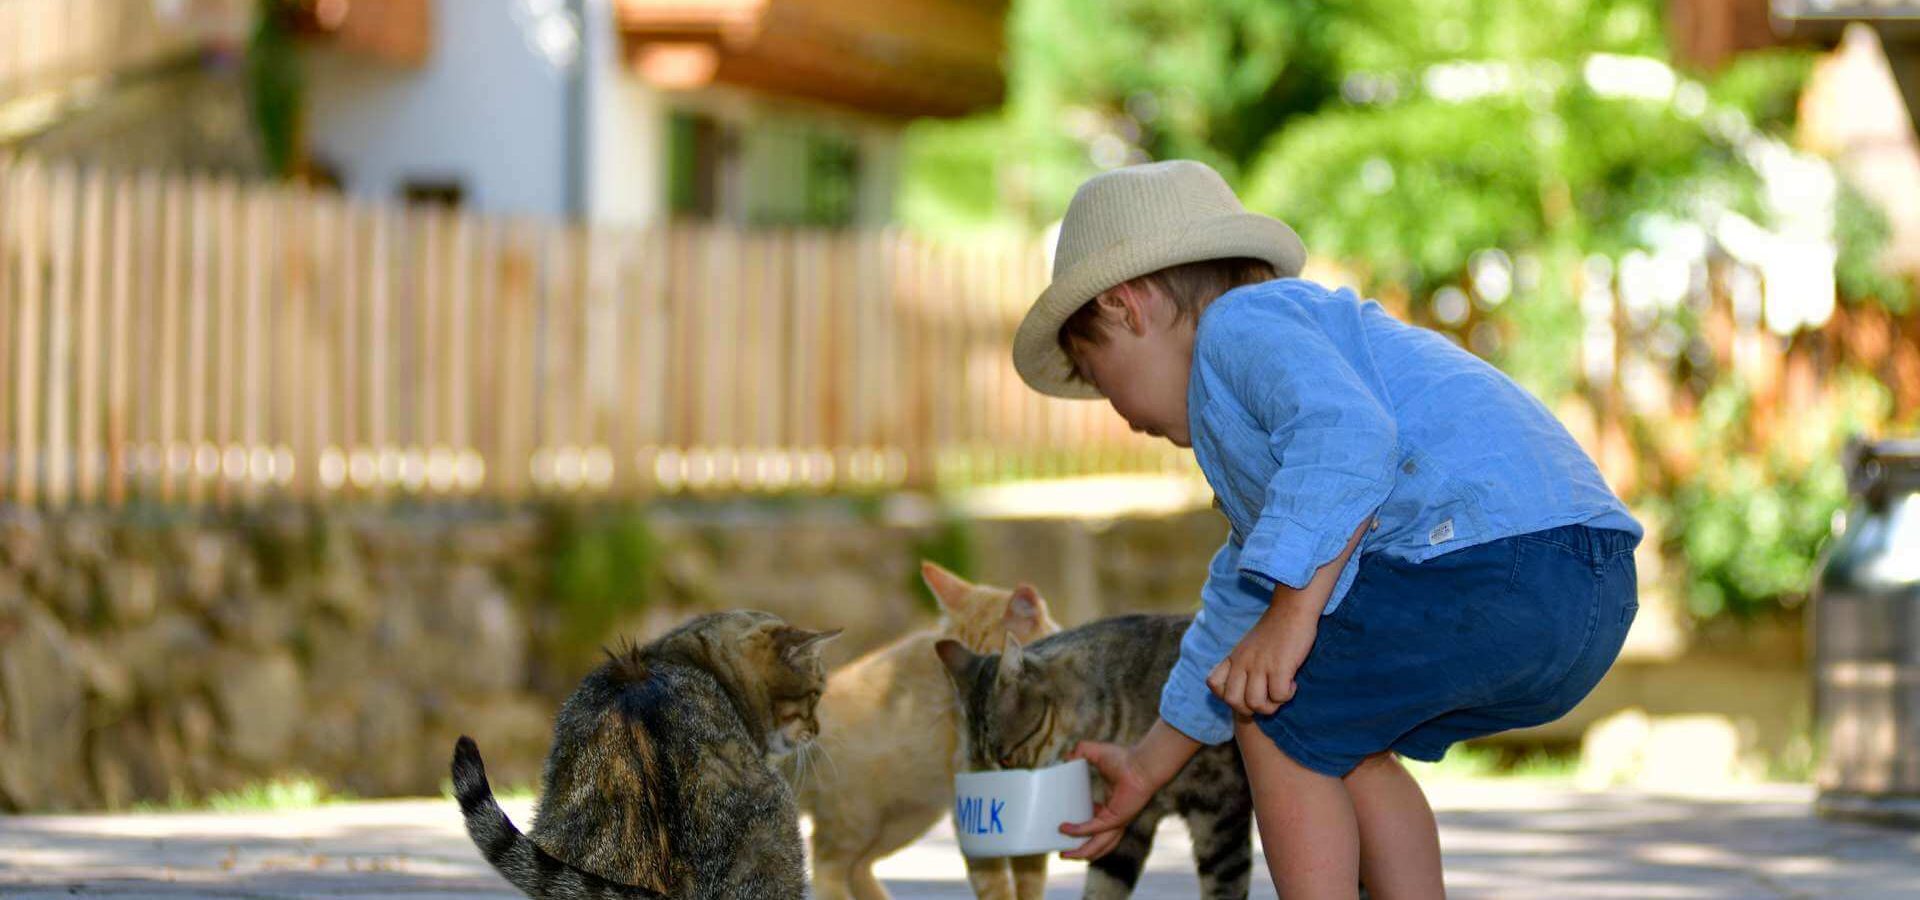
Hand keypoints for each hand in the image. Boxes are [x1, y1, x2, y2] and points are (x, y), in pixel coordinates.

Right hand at [1059, 741, 1157, 859]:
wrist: (1142, 763)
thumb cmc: (1125, 759)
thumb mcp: (1095, 752)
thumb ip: (1080, 751)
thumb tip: (1067, 756)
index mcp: (1110, 807)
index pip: (1095, 825)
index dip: (1081, 830)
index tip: (1066, 829)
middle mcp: (1114, 818)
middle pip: (1097, 843)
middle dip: (1079, 852)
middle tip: (1063, 853)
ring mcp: (1116, 821)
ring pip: (1097, 845)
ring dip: (1080, 852)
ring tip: (1064, 855)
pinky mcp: (1115, 819)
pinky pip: (1094, 829)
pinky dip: (1078, 831)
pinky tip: (1065, 829)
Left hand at [1206, 602, 1318, 716]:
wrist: (1293, 608)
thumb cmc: (1275, 630)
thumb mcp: (1249, 646)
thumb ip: (1244, 665)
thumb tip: (1248, 695)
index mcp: (1234, 657)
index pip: (1213, 684)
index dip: (1227, 694)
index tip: (1245, 690)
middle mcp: (1243, 662)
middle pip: (1233, 701)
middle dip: (1251, 709)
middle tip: (1267, 697)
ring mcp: (1260, 664)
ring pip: (1255, 704)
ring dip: (1271, 706)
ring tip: (1281, 692)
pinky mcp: (1280, 666)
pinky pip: (1278, 696)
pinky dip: (1287, 696)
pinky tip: (1292, 683)